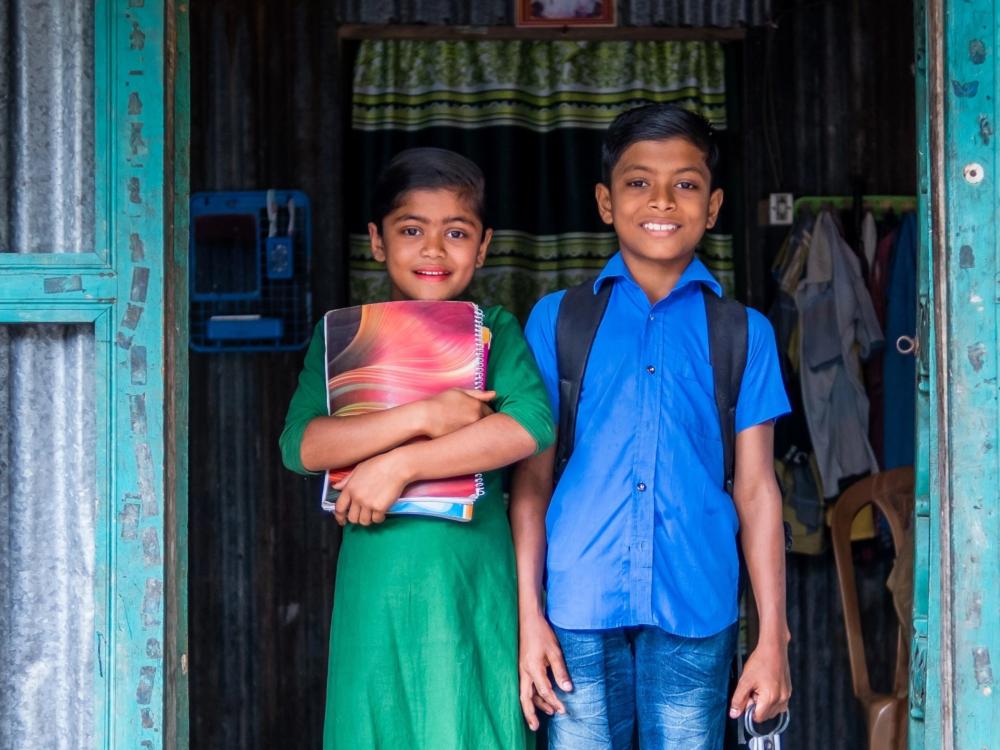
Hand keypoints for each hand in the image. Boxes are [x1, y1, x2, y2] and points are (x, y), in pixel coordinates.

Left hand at [333, 451, 410, 526]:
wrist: (397, 466)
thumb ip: (347, 480)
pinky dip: (379, 518)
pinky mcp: (380, 507)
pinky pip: (377, 520)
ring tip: (373, 513)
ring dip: (368, 519)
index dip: (339, 517)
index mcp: (350, 488)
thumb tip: (336, 486)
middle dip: (357, 518)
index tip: (342, 521)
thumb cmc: (379, 465)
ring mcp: (368, 503)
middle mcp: (357, 497)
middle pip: (352, 518)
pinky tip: (382, 512)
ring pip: (364, 521)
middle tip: (363, 514)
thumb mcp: (359, 469)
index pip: (339, 508)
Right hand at [422, 388, 494, 438]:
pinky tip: (464, 438)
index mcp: (477, 405)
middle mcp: (476, 418)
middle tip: (473, 425)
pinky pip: (472, 441)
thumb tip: (495, 394)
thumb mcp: (458, 392)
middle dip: (484, 425)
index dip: (487, 415)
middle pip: (488, 424)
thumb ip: (477, 393)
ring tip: (467, 431)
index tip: (481, 416)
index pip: (491, 413)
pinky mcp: (463, 441)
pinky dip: (471, 440)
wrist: (424, 416)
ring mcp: (470, 431)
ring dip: (478, 433)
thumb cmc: (439, 402)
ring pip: (481, 434)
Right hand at [518, 612, 571, 730]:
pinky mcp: (522, 666)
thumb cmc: (542, 633)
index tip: (563, 711)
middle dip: (530, 713)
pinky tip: (540, 697)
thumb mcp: (555, 651)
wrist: (528, 619)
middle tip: (536, 727)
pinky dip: (532, 694)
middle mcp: (524, 671)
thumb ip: (560, 671)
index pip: (544, 691)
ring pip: (525, 692)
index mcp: (533, 668)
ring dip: (535, 704)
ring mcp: (522, 669)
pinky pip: (525, 685)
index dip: (554, 702)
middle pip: (525, 697)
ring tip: (548, 712)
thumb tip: (568, 689)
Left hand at [729, 640, 791, 721]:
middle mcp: (781, 699)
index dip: (749, 709)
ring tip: (759, 687)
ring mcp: (786, 695)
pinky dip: (771, 699)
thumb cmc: (761, 661)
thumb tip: (734, 714)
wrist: (773, 649)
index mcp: (771, 698)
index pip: (758, 718)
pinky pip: (778, 703)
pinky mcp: (788, 691)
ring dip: (764, 703)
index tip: (746, 699)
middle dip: (757, 706)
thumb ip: (738, 699)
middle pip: (765, 715)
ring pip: (772, 710)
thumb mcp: (744, 681)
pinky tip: (766, 686)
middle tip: (752, 690)